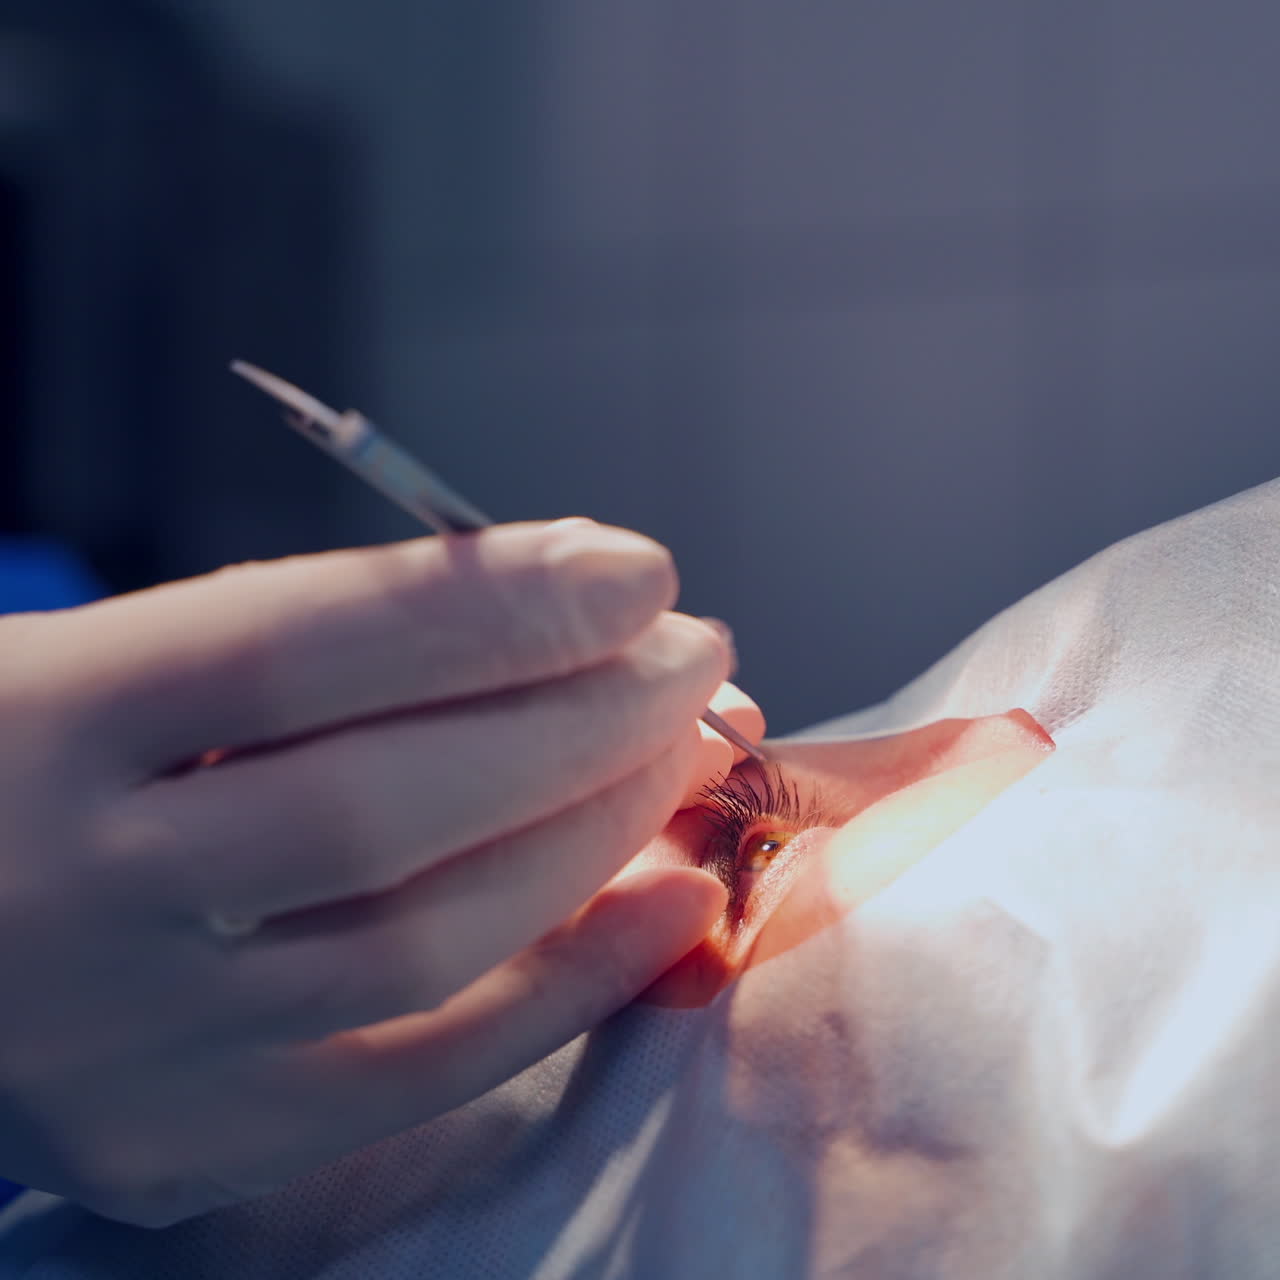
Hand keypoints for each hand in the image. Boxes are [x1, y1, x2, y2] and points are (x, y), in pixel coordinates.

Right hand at [0, 519, 746, 1225]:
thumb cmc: (38, 764)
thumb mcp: (116, 654)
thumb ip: (314, 644)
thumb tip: (567, 620)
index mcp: (38, 722)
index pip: (298, 648)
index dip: (495, 605)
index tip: (635, 575)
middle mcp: (73, 894)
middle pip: (384, 803)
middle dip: (584, 717)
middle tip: (692, 657)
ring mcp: (131, 1044)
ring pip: (427, 941)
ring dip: (599, 836)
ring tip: (686, 755)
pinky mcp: (184, 1146)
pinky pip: (424, 1076)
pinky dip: (574, 986)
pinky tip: (674, 903)